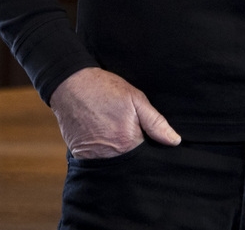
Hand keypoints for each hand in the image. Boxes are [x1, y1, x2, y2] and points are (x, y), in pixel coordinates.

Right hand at [50, 67, 181, 158]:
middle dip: (132, 148)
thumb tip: (175, 141)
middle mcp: (111, 154)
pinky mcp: (81, 156)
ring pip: (113, 160)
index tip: (144, 133)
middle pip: (129, 159)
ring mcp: (94, 156)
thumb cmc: (104, 89)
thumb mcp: (135, 98)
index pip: (147, 153)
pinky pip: (96, 159)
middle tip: (123, 126)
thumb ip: (156, 122)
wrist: (70, 85)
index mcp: (128, 141)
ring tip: (110, 128)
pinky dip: (101, 151)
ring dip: (115, 150)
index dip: (149, 144)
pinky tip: (100, 133)